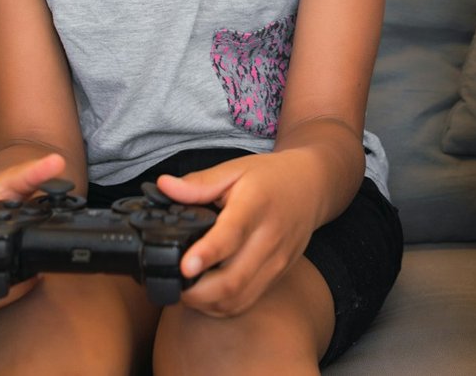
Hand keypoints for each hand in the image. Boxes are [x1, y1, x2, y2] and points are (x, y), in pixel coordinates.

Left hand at [153, 150, 324, 316]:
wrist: (312, 187)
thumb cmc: (271, 177)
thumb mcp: (235, 169)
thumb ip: (199, 183)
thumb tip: (163, 187)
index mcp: (256, 206)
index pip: (231, 235)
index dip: (206, 254)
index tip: (185, 265)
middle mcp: (269, 238)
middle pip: (232, 280)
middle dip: (194, 290)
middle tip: (170, 279)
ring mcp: (276, 262)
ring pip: (237, 299)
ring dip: (205, 302)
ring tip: (184, 287)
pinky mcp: (277, 276)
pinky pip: (246, 302)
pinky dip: (221, 305)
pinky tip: (206, 293)